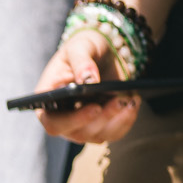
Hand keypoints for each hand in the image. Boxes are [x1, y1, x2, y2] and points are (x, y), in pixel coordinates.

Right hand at [31, 29, 140, 144]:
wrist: (101, 53)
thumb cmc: (83, 48)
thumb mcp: (79, 47)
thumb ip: (81, 61)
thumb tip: (88, 80)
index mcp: (48, 101)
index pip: (53, 123)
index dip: (72, 121)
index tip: (94, 107)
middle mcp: (63, 118)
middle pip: (79, 133)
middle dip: (102, 119)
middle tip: (119, 100)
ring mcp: (82, 125)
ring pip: (98, 135)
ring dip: (117, 121)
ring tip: (129, 99)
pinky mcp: (102, 126)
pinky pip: (114, 133)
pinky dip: (126, 120)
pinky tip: (134, 101)